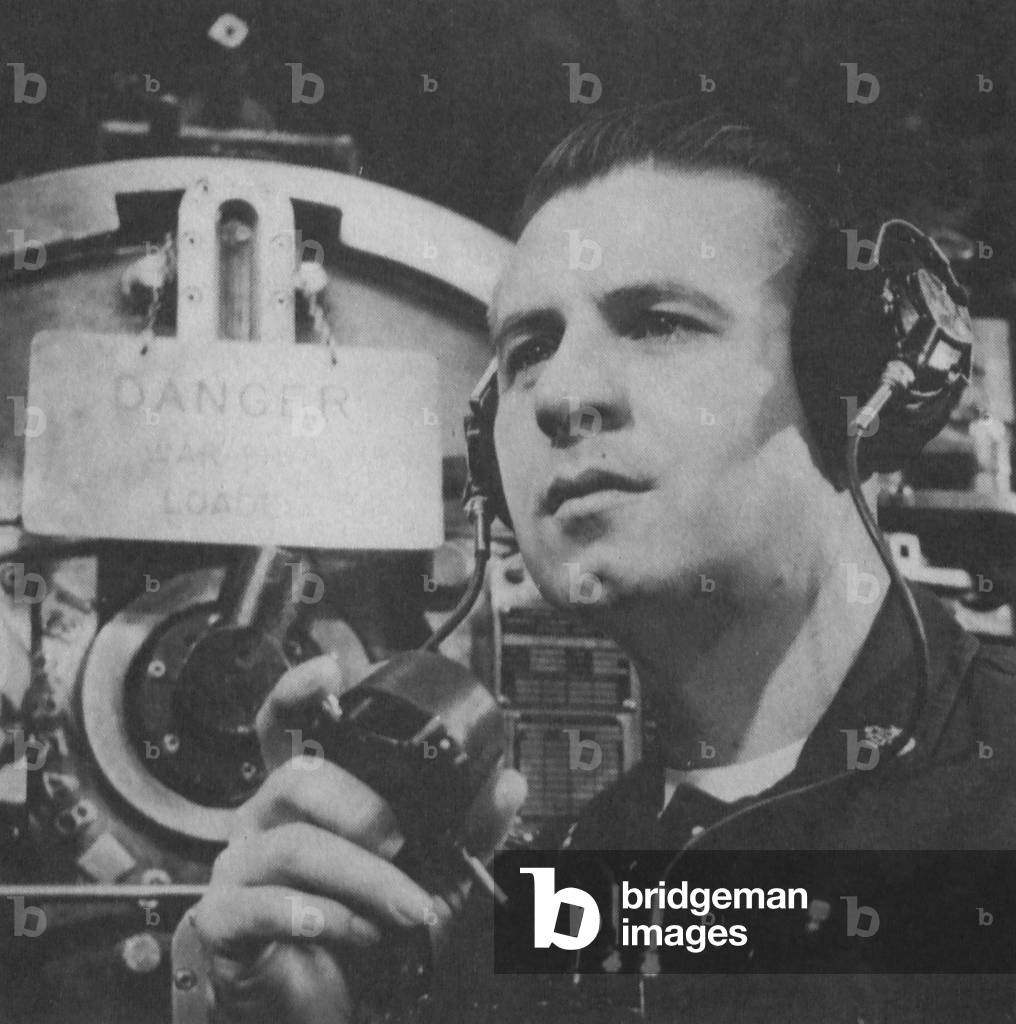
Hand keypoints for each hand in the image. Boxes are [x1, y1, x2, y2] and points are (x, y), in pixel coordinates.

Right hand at [191, 654, 525, 1023]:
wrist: (337, 1008)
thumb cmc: (371, 928)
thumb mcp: (434, 875)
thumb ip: (469, 830)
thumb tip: (508, 783)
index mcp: (309, 795)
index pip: (287, 726)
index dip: (299, 691)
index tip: (330, 671)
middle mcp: (267, 818)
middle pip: (299, 779)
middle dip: (362, 810)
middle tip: (404, 843)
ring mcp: (239, 867)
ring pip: (292, 844)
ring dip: (360, 877)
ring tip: (403, 909)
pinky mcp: (223, 919)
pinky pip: (256, 904)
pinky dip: (314, 917)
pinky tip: (350, 931)